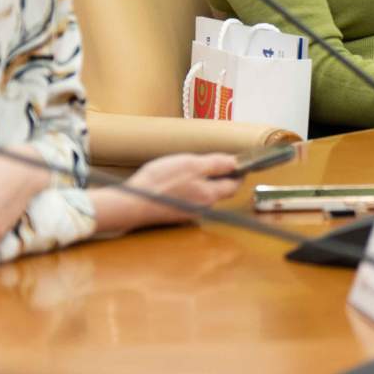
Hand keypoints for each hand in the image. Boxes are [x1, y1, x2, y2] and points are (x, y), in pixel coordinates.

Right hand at [119, 152, 241, 227]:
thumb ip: (216, 164)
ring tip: (187, 167)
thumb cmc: (161, 182)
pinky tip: (174, 179)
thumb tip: (236, 163)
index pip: (234, 185)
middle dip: (219, 175)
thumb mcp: (192, 165)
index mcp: (211, 195)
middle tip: (212, 160)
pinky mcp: (175, 213)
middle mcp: (204, 207)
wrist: (133, 203)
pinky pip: (189, 197)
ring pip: (203, 193)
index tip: (240, 162)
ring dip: (202, 180)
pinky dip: (188, 187)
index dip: (239, 172)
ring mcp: (189, 212)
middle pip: (219, 190)